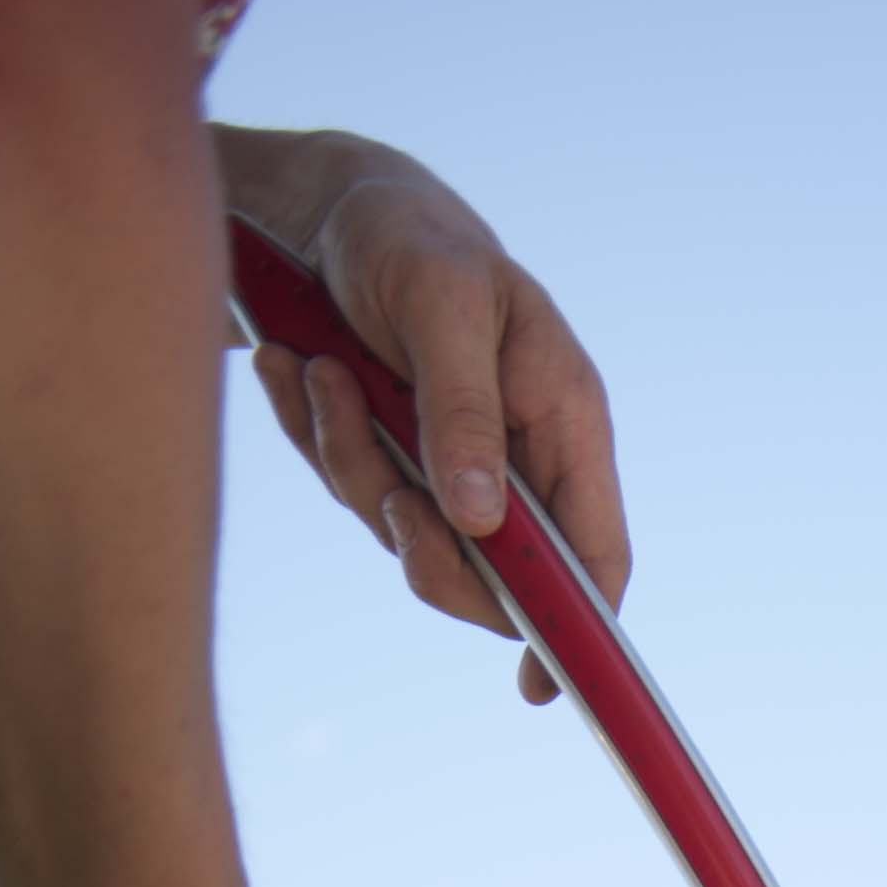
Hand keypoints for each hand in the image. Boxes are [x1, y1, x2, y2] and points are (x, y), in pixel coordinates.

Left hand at [225, 139, 629, 702]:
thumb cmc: (402, 233)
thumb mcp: (440, 301)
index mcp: (562, 420)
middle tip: (385, 491)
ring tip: (318, 370)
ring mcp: (445, 466)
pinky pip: (346, 490)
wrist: (314, 203)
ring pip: (404, 535)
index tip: (541, 683)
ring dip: (349, 462)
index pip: (593, 554)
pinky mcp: (382, 459)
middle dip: (424, 543)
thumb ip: (463, 409)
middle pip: (491, 574)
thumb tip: (482, 522)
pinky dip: (311, 433)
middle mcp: (512, 458)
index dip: (578, 629)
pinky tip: (292, 366)